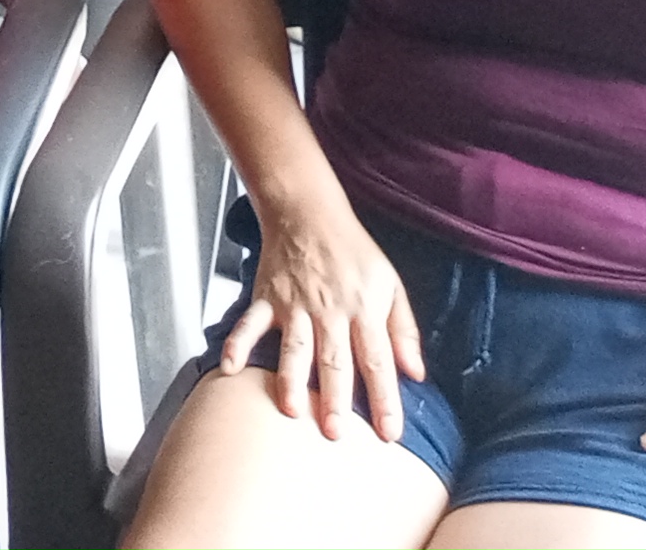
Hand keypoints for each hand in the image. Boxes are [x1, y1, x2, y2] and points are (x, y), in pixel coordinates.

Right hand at [217, 184, 425, 441]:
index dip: (384, 398)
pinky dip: (237, 344)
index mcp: (364, 309)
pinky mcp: (266, 296)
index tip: (388, 433)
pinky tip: (229, 368)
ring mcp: (295, 303)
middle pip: (334, 360)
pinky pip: (249, 323)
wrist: (307, 210)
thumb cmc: (353, 251)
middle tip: (333, 433)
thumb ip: (404, 331)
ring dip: (292, 379)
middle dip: (335, 399)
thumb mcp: (391, 284)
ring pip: (294, 347)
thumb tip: (416, 374)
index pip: (377, 360)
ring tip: (291, 410)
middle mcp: (330, 310)